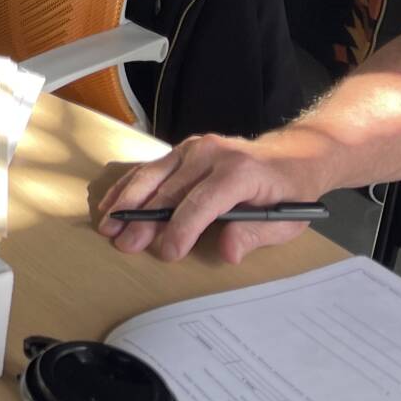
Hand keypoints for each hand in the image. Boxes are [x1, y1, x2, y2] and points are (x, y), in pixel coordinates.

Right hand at [93, 133, 317, 262]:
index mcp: (239, 171)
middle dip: (143, 220)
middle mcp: (211, 154)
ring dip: (126, 202)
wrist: (293, 154)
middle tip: (124, 245)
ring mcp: (193, 147)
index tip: (166, 252)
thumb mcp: (287, 221)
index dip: (181, 229)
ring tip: (107, 226)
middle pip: (169, 190)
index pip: (202, 202)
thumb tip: (227, 252)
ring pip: (152, 176)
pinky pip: (150, 168)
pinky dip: (129, 187)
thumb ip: (255, 235)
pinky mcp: (182, 149)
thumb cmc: (290, 192)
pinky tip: (112, 204)